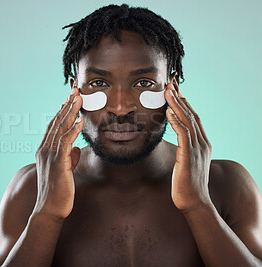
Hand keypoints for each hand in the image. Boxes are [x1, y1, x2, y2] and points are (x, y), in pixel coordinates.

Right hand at [32, 88, 82, 219]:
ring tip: (78, 97)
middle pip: (56, 122)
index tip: (69, 99)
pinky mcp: (57, 162)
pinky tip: (79, 119)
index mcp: (45, 150)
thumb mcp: (64, 170)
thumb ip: (69, 158)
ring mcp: (50, 155)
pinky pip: (65, 142)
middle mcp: (45, 150)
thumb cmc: (57, 192)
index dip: (62, 111)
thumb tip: (76, 149)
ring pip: (60, 128)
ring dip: (70, 111)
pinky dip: (72, 129)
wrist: (49, 210)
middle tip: (75, 90)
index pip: (54, 126)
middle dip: (66, 105)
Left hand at [165, 82, 212, 212]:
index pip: (193, 117)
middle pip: (191, 114)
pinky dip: (176, 121)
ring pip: (188, 120)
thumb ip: (184, 147)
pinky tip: (168, 111)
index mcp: (202, 143)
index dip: (184, 102)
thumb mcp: (186, 161)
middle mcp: (202, 142)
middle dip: (180, 97)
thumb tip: (176, 137)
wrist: (193, 201)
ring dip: (177, 104)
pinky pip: (183, 134)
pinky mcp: (189, 155)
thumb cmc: (186, 183)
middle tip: (170, 83)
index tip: (175, 90)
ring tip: (167, 91)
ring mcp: (197, 149)